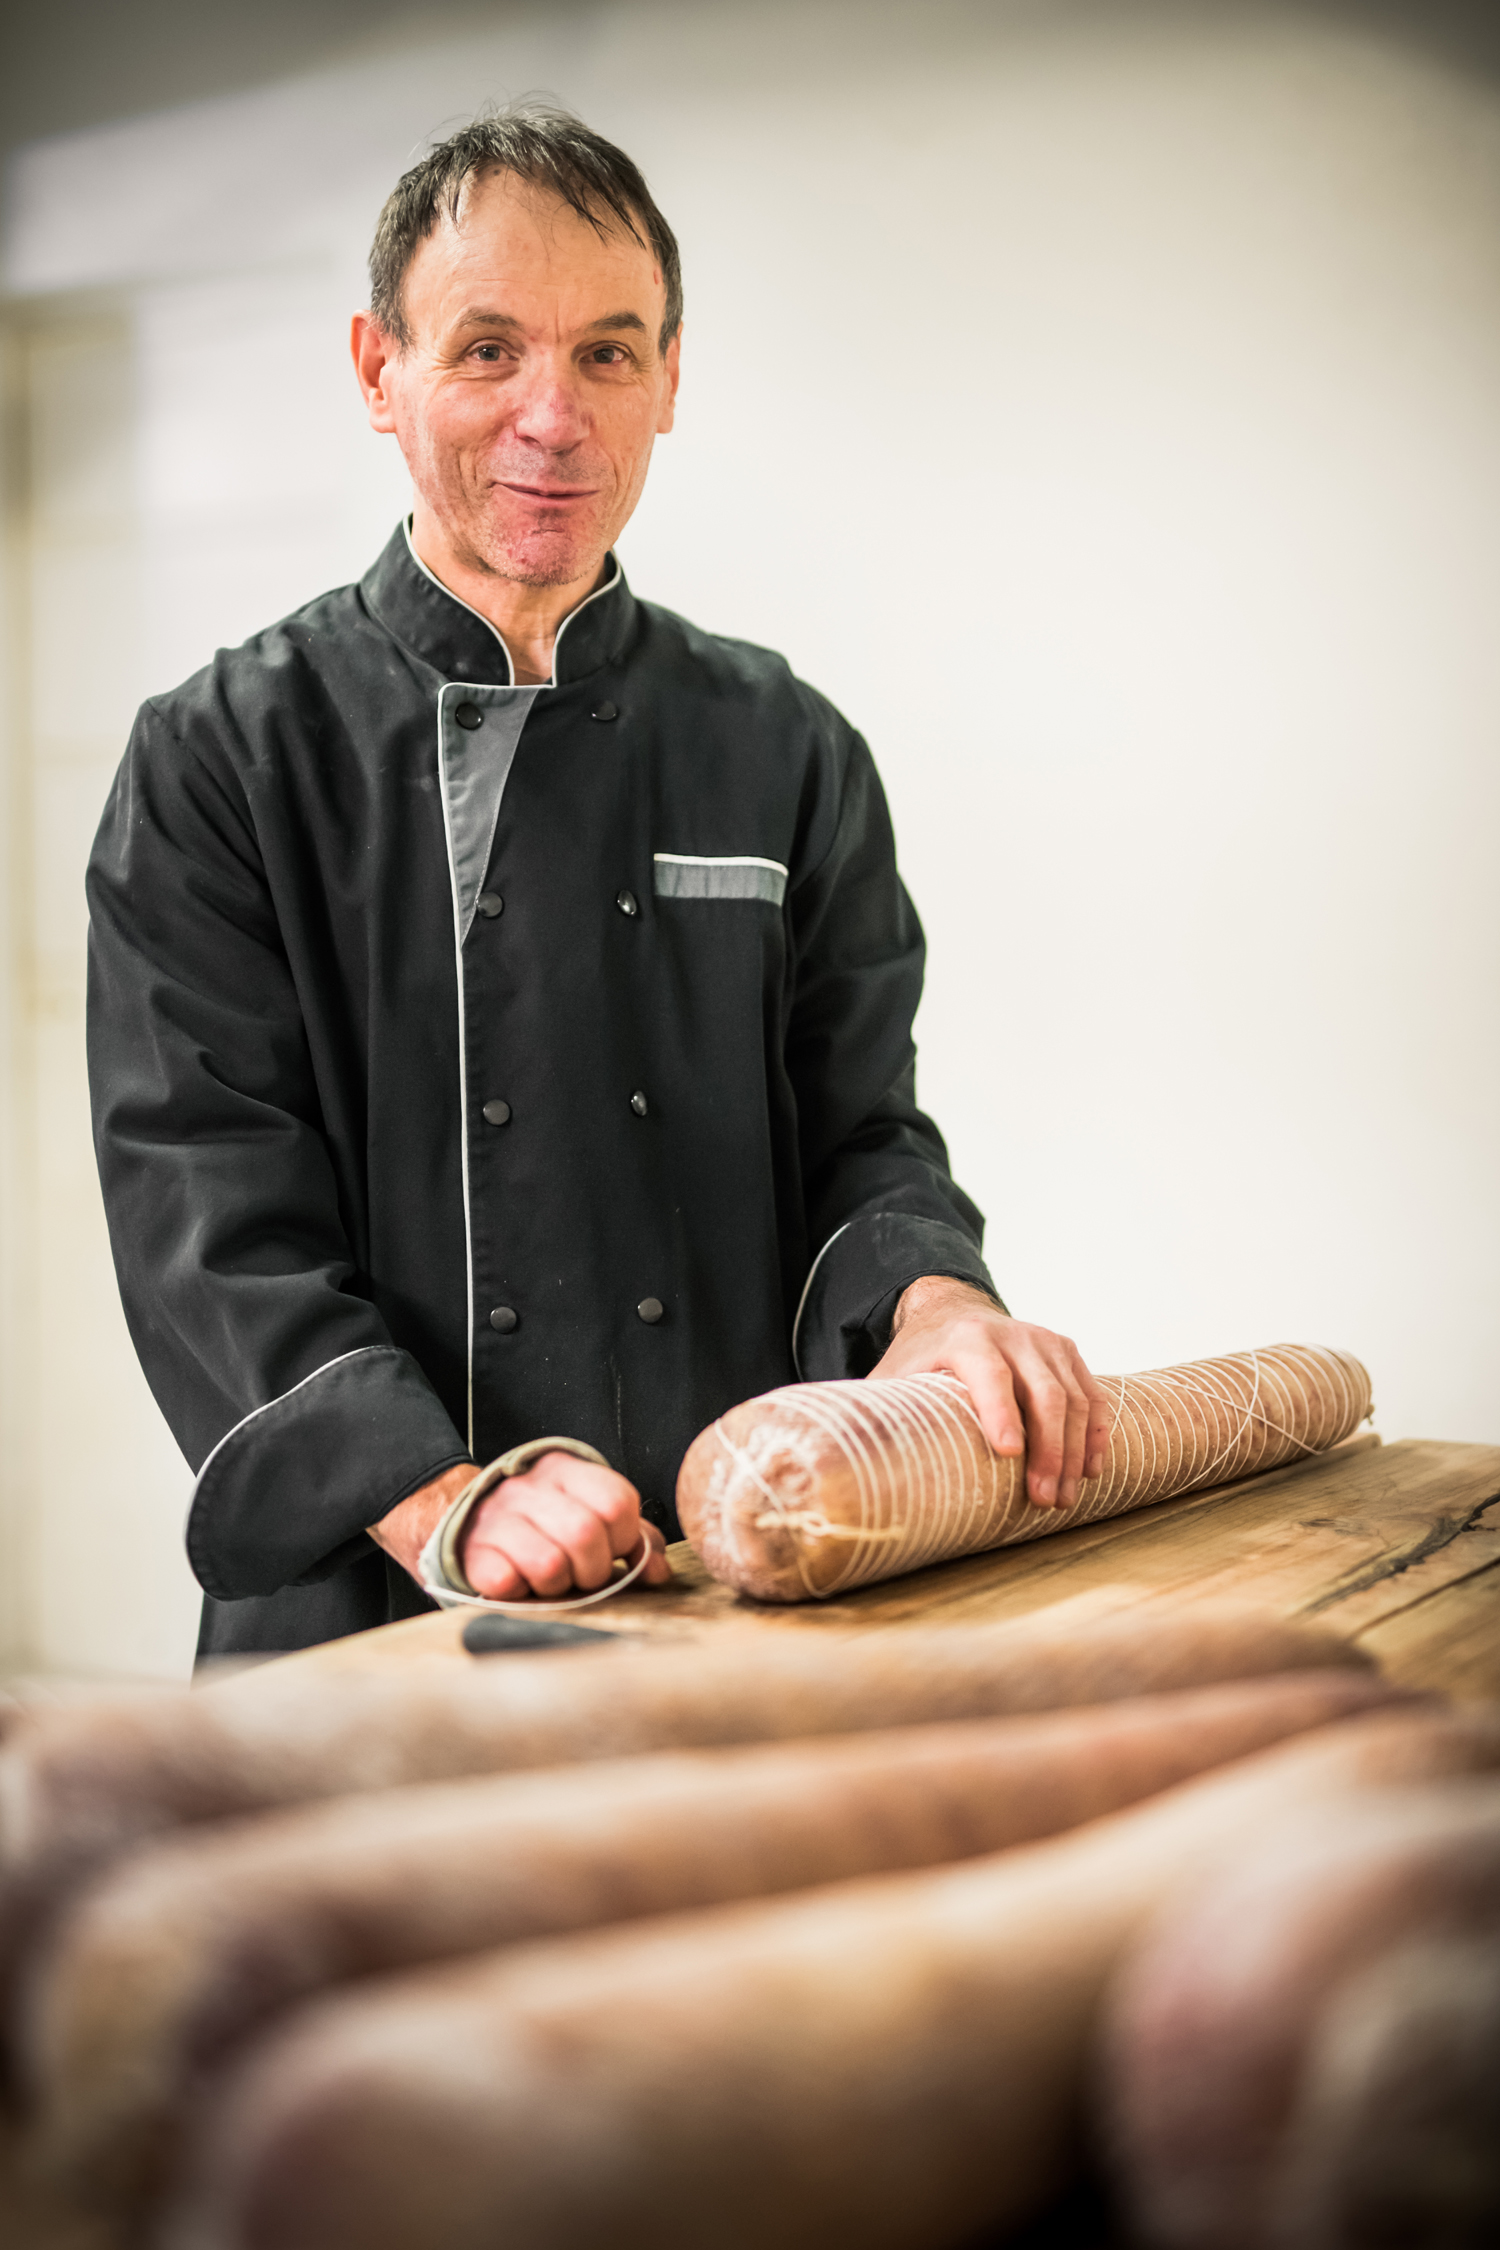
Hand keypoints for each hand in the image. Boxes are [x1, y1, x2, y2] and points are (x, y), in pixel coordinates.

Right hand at [369, 1453, 672, 1599]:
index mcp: (564, 1470)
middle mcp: (529, 1488)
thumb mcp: (581, 1512)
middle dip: (593, 1570)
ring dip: (556, 1585)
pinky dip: (518, 1592)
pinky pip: (508, 1581)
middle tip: (580, 1575)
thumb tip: (659, 1569)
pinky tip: (516, 1581)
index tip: (613, 1551)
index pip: (616, 1501)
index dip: (624, 1538)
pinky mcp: (471, 1553)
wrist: (451, 1520)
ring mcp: (496, 1518)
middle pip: (587, 1534)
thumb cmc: (531, 1526)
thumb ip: (627, 1536)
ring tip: (546, 1579)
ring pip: (551, 1563)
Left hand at [870, 1276, 1112, 1510]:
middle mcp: (1012, 1335)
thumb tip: (842, 1460)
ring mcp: (1045, 1341)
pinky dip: (1094, 1435)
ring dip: (1074, 1453)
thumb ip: (876, 1409)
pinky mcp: (1067, 1352)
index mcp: (966, 1339)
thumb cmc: (921, 1356)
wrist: (954, 1312)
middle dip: (1048, 1451)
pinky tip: (1089, 1470)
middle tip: (1044, 1500)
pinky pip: (1091, 1396)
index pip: (990, 1375)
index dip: (1000, 1412)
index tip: (1009, 1453)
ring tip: (1064, 1498)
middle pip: (1044, 1394)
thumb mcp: (893, 1375)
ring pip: (1074, 1399)